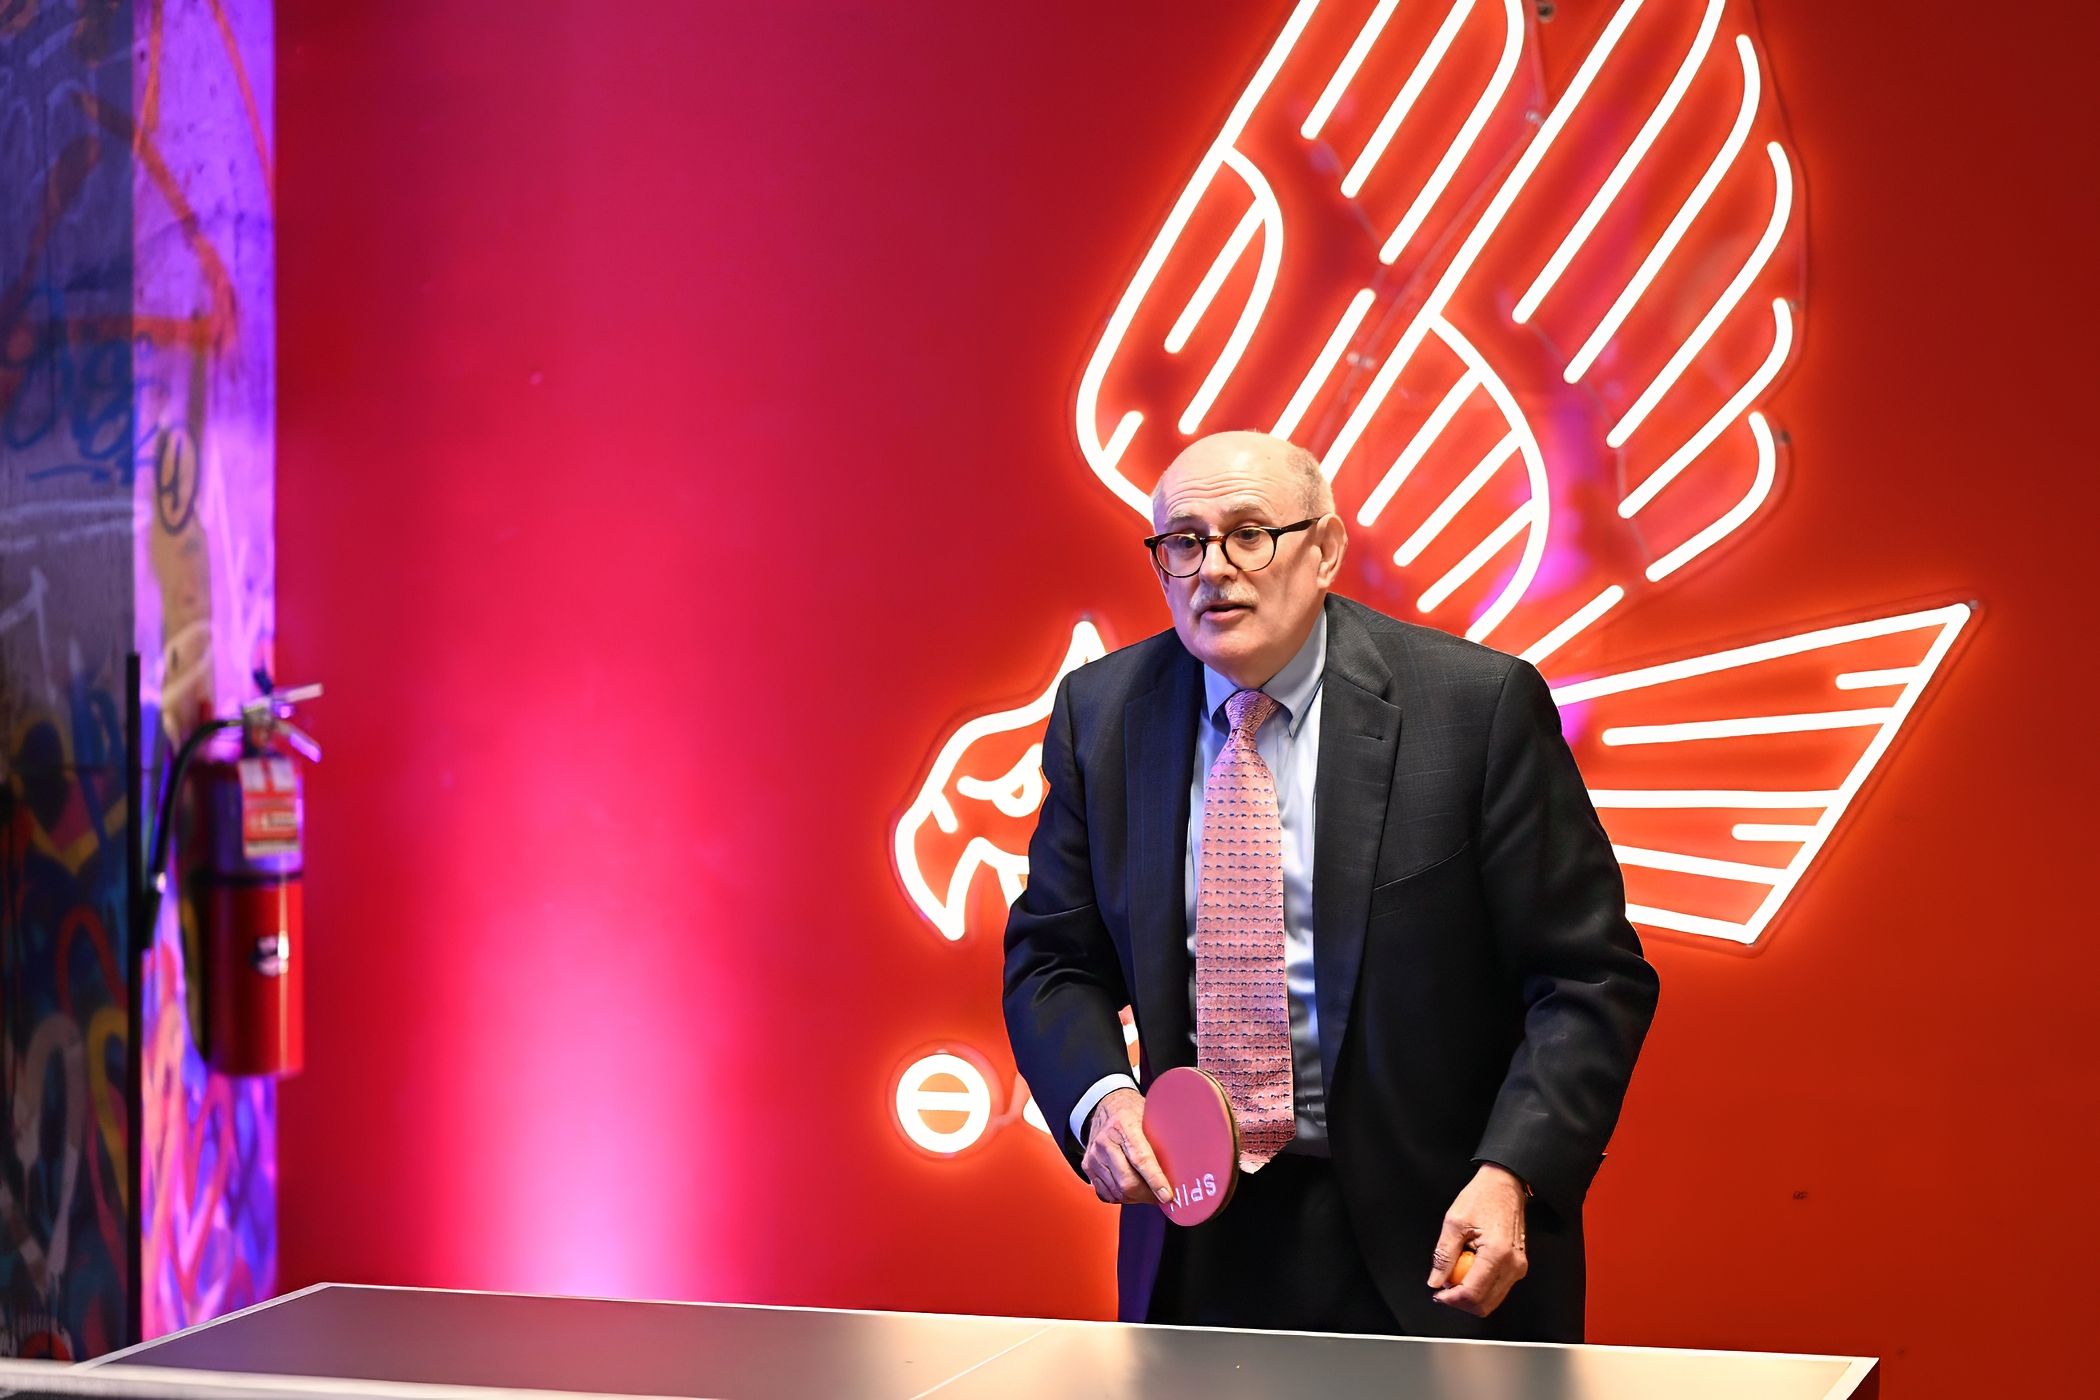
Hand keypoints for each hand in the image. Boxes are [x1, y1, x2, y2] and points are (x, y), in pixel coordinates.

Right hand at [1082, 1088, 1173, 1206]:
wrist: (1103, 1105)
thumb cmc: (1131, 1111)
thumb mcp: (1150, 1114)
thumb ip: (1164, 1134)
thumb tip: (1190, 1155)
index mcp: (1124, 1125)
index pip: (1141, 1159)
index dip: (1155, 1180)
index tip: (1167, 1195)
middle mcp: (1105, 1141)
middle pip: (1127, 1182)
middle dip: (1148, 1195)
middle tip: (1162, 1196)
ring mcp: (1094, 1156)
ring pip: (1117, 1192)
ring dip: (1136, 1198)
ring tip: (1148, 1192)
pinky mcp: (1088, 1167)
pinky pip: (1106, 1194)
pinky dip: (1121, 1197)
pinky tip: (1131, 1191)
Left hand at [1427, 1163, 1528, 1316]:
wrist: (1504, 1185)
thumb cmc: (1483, 1197)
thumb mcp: (1454, 1222)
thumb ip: (1443, 1255)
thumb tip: (1435, 1280)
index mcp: (1497, 1253)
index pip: (1473, 1293)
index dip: (1451, 1299)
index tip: (1437, 1293)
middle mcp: (1513, 1265)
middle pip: (1484, 1304)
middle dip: (1461, 1301)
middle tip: (1444, 1287)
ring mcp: (1519, 1268)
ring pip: (1492, 1301)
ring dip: (1471, 1295)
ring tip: (1456, 1275)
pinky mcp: (1518, 1266)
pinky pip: (1498, 1289)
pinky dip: (1481, 1287)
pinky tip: (1469, 1270)